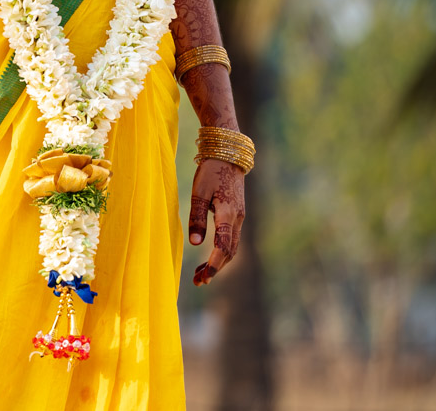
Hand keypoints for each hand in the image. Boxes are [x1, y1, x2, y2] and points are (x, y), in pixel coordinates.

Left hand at [188, 157, 245, 284]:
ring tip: (199, 273)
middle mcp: (238, 219)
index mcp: (228, 215)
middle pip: (229, 252)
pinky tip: (208, 255)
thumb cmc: (210, 171)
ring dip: (218, 262)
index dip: (213, 265)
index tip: (203, 278)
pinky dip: (221, 251)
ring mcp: (239, 217)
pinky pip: (231, 238)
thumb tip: (196, 244)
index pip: (223, 248)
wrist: (228, 154)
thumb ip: (197, 217)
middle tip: (198, 281)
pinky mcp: (237, 214)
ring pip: (231, 247)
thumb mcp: (199, 192)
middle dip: (214, 269)